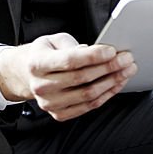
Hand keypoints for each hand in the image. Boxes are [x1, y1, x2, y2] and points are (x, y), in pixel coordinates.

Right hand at [0, 32, 136, 120]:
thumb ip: (73, 45)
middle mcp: (41, 86)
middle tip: (127, 58)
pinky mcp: (59, 114)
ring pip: (88, 94)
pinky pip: (88, 106)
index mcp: (37, 63)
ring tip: (126, 71)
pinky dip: (106, 95)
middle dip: (109, 67)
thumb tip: (95, 51)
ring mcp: (49, 103)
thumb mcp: (53, 40)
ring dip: (112, 82)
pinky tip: (116, 84)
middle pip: (82, 78)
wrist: (26, 74)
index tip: (112, 50)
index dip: (93, 56)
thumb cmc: (44, 54)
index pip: (70, 60)